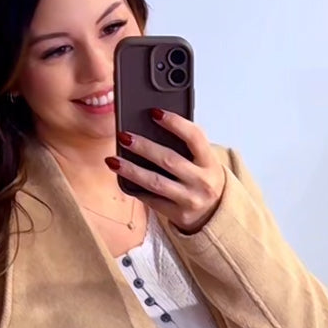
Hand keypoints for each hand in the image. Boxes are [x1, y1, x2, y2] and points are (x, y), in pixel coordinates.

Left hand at [108, 111, 224, 232]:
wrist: (214, 213)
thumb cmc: (202, 179)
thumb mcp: (204, 160)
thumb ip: (187, 145)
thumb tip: (153, 123)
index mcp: (210, 162)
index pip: (194, 137)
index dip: (175, 123)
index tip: (154, 112)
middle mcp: (202, 181)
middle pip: (169, 160)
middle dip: (144, 147)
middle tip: (124, 136)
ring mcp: (190, 200)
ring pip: (156, 182)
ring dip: (131, 170)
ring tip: (113, 160)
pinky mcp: (178, 215)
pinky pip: (152, 200)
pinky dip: (136, 188)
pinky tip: (123, 179)